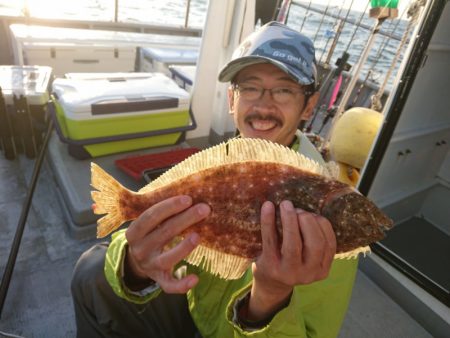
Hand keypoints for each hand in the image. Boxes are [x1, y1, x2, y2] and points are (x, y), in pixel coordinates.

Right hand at [124, 195, 210, 292]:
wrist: (137, 262)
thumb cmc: (149, 234)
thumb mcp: (147, 223)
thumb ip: (161, 211)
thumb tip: (188, 193)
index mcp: (134, 232)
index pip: (150, 216)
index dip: (169, 207)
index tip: (188, 199)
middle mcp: (140, 249)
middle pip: (164, 233)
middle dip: (185, 219)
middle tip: (204, 209)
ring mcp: (150, 266)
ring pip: (167, 259)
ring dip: (183, 248)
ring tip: (198, 236)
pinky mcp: (160, 279)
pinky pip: (169, 285)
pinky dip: (182, 284)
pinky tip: (195, 279)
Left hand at [248, 200, 335, 320]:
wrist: (269, 284)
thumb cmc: (291, 261)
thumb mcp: (308, 257)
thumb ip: (313, 239)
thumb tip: (310, 205)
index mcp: (322, 269)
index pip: (329, 244)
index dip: (321, 224)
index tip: (312, 213)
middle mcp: (308, 274)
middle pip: (315, 243)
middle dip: (308, 221)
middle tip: (297, 209)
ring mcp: (289, 272)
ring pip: (294, 243)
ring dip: (290, 219)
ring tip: (286, 204)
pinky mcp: (270, 266)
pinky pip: (270, 240)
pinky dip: (268, 220)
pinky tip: (268, 206)